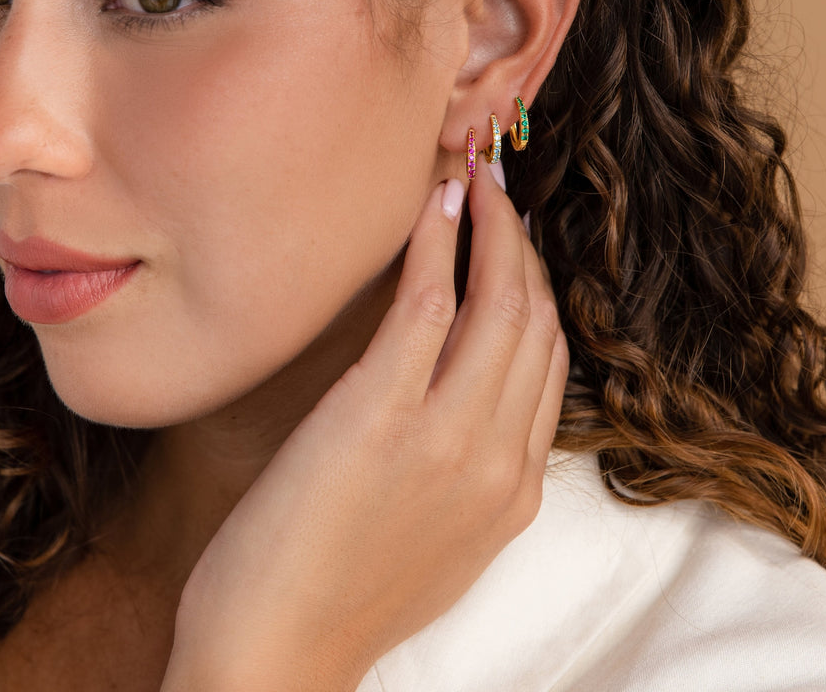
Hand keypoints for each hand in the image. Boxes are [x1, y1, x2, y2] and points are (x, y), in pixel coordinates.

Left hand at [161, 163, 568, 691]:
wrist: (275, 658)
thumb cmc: (340, 592)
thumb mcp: (438, 535)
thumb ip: (469, 461)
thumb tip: (465, 384)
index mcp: (515, 489)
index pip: (550, 360)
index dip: (537, 285)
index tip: (513, 241)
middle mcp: (499, 459)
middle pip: (537, 320)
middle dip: (522, 244)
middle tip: (497, 191)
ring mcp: (447, 437)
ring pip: (500, 303)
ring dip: (491, 228)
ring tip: (472, 180)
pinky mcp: (381, 416)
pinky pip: (429, 305)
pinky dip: (439, 245)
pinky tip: (434, 206)